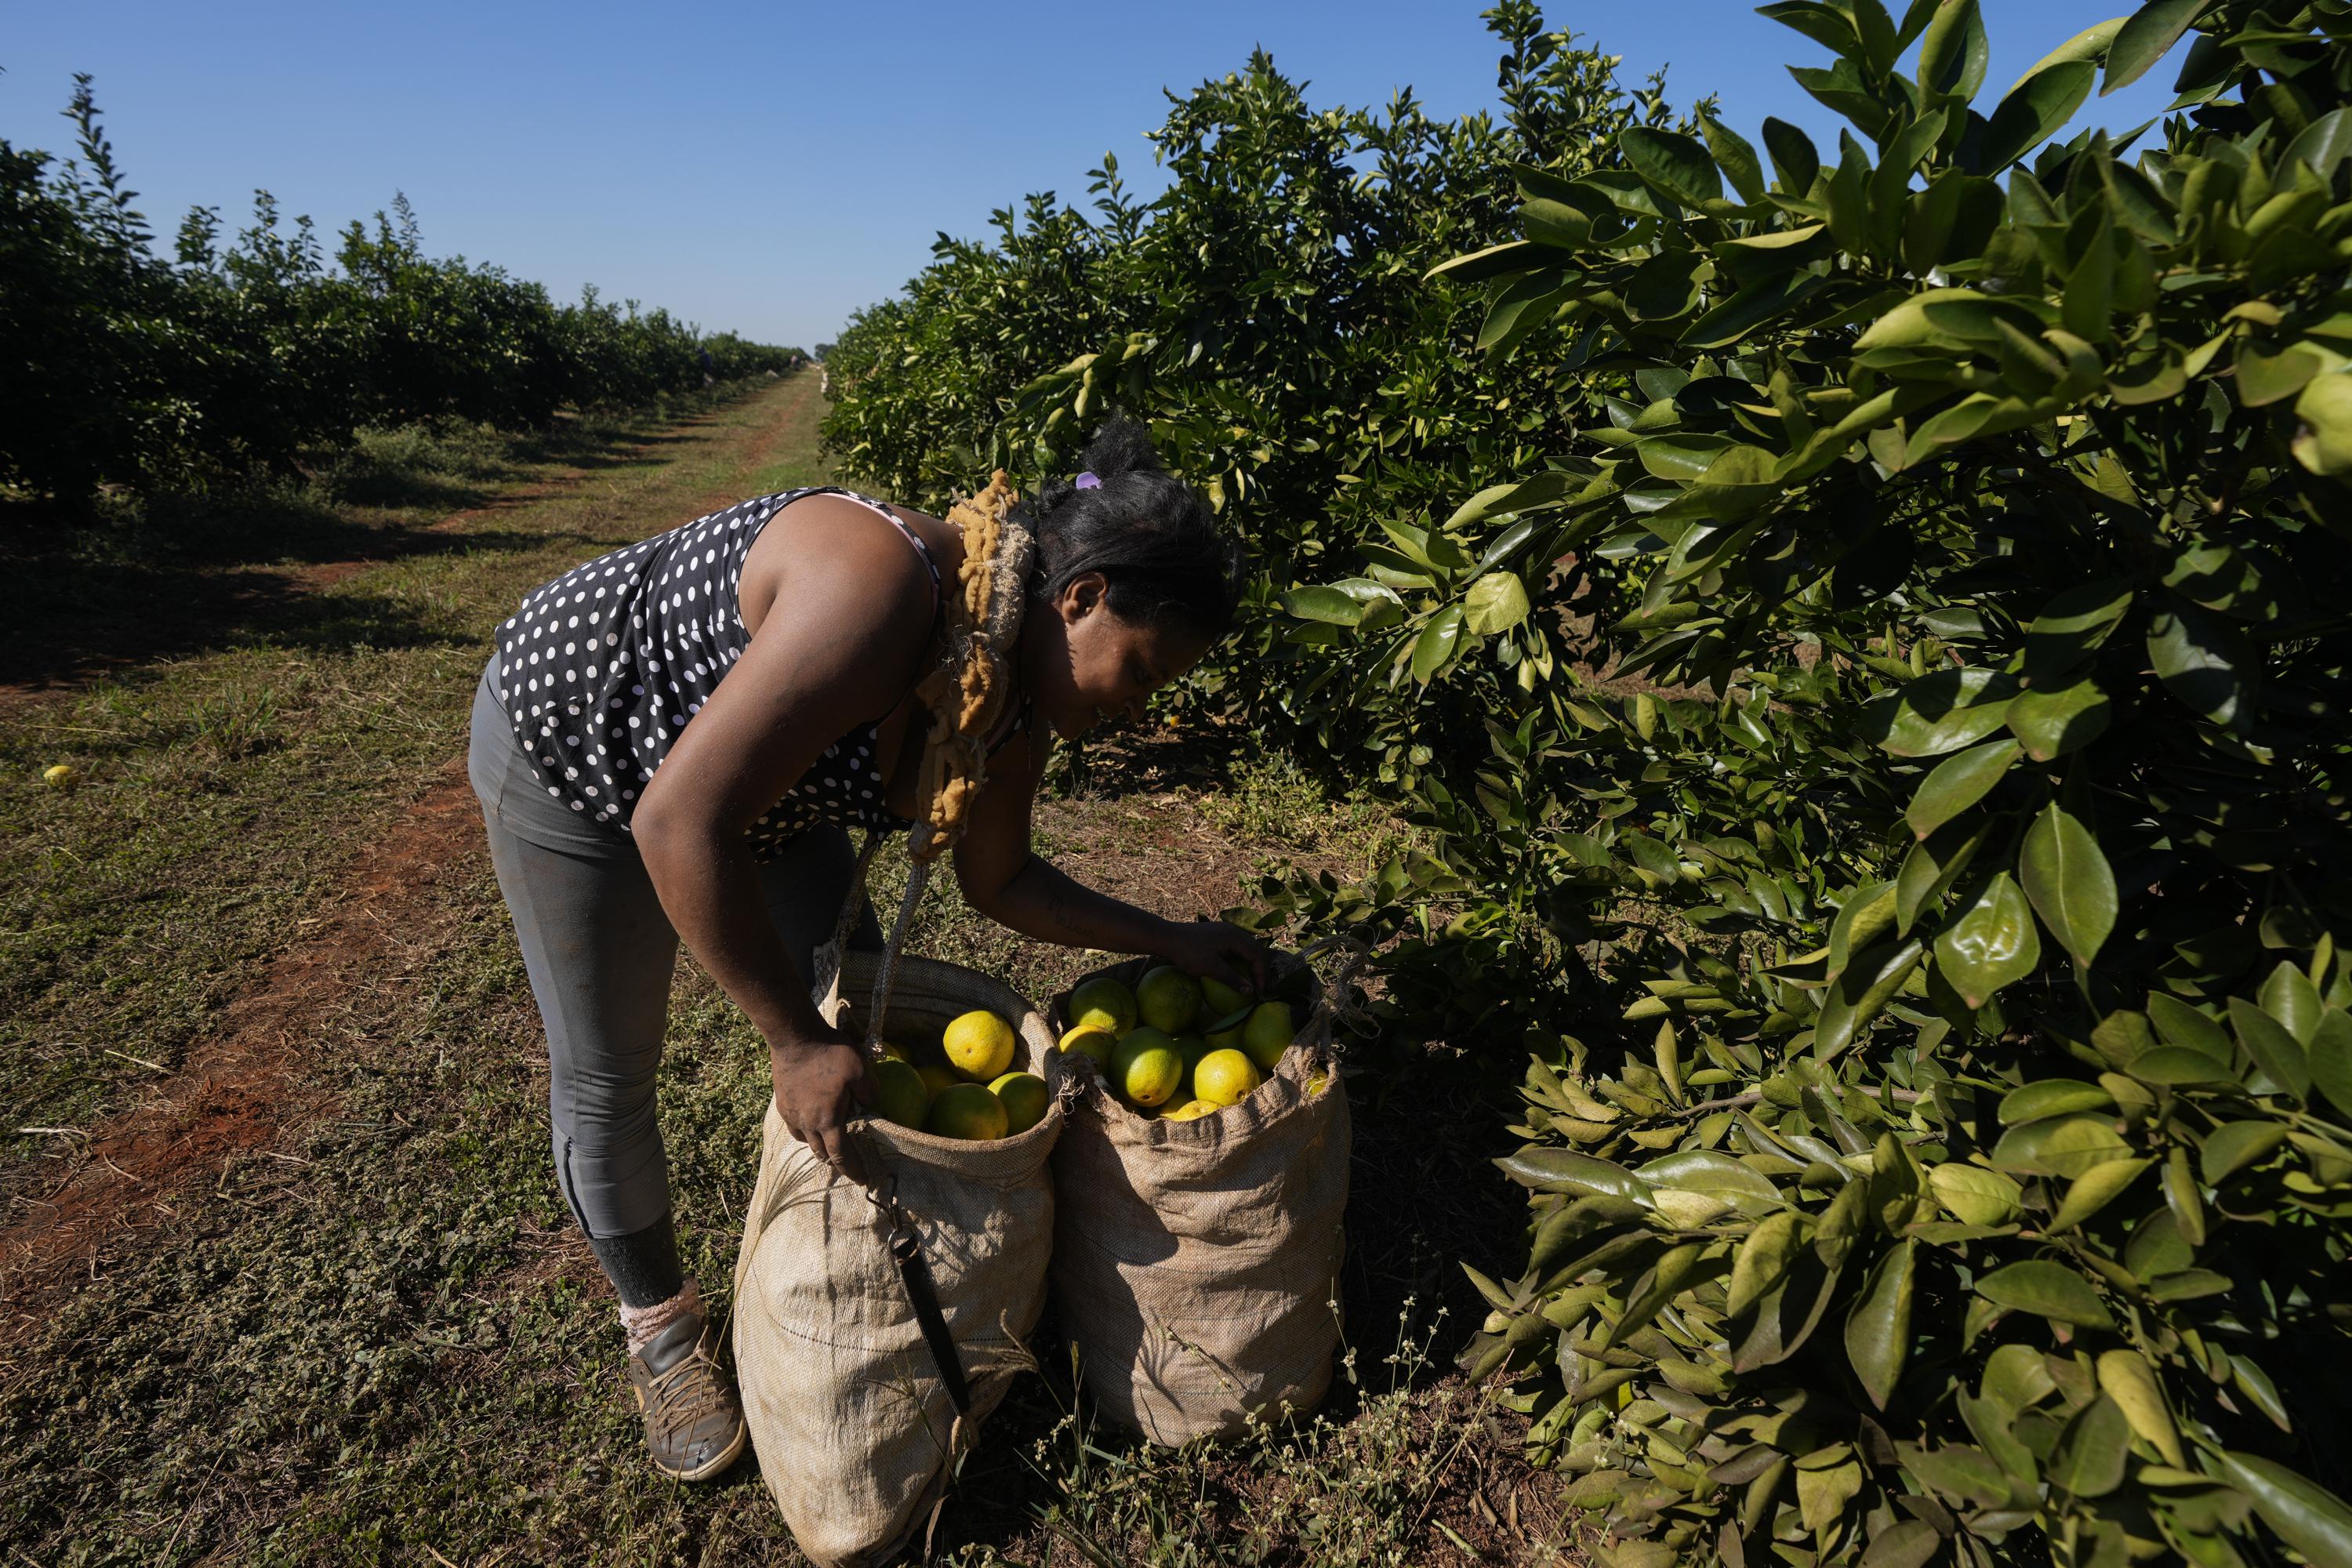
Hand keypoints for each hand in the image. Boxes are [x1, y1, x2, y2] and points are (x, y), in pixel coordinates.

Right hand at [770, 1030, 876, 1184]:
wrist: (795, 1038)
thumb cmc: (830, 1053)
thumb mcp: (861, 1069)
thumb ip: (870, 1092)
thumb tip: (872, 1105)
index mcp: (828, 1120)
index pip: (841, 1155)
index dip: (852, 1170)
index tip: (863, 1180)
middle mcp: (807, 1124)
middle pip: (821, 1153)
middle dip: (836, 1162)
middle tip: (849, 1163)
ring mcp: (792, 1115)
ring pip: (805, 1141)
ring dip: (819, 1147)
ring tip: (829, 1144)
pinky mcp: (782, 1104)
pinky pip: (795, 1127)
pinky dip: (805, 1132)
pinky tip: (811, 1123)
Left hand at [1155, 919, 1272, 992]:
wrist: (1167, 938)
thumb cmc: (1188, 952)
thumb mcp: (1210, 968)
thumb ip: (1231, 978)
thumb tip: (1250, 991)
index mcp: (1234, 936)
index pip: (1257, 954)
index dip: (1261, 973)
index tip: (1258, 990)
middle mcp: (1233, 931)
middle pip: (1255, 949)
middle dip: (1259, 968)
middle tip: (1257, 986)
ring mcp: (1224, 932)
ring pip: (1245, 948)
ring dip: (1249, 964)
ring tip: (1249, 980)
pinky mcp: (1217, 935)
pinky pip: (1235, 947)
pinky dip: (1239, 960)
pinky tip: (1234, 971)